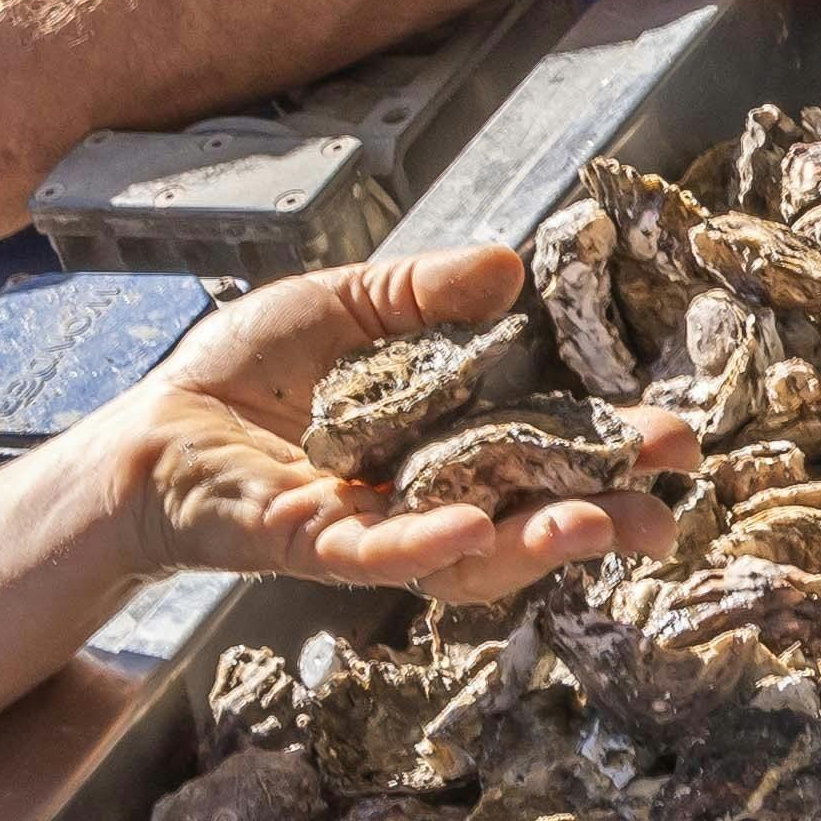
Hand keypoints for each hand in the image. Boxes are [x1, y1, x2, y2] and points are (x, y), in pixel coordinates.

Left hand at [122, 238, 701, 600]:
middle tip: (668, 507)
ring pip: (465, 554)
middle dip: (600, 513)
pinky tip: (474, 531)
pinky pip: (376, 553)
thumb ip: (420, 296)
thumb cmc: (241, 376)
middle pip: (523, 516)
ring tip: (596, 524)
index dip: (606, 449)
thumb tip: (508, 266)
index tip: (674, 440)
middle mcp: (418, 498)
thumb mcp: (343, 308)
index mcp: (440, 444)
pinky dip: (425, 544)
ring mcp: (368, 529)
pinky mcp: (307, 545)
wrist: (145, 430)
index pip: (541, 451)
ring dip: (532, 543)